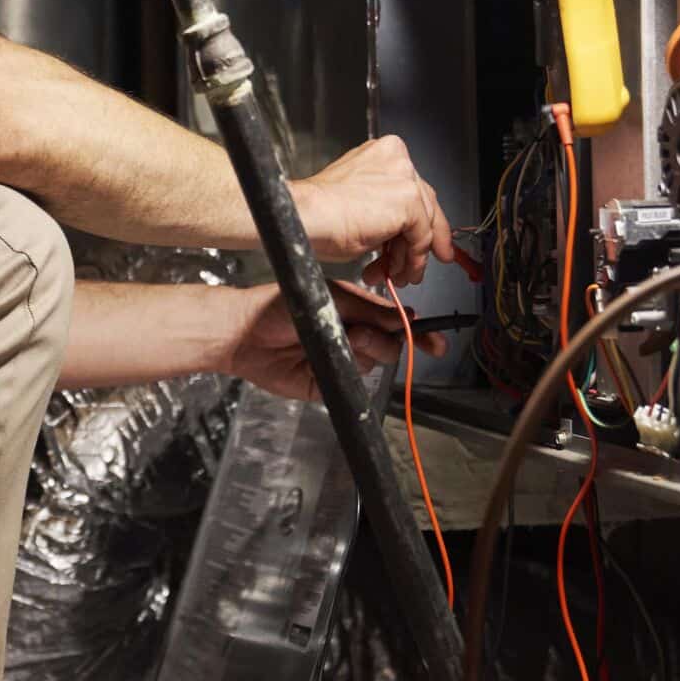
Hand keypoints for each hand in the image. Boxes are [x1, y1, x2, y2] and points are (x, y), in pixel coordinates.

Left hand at [221, 282, 445, 401]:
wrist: (244, 332)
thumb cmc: (280, 305)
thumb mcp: (332, 297)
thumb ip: (370, 309)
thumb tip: (404, 318)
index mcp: (358, 312)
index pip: (395, 324)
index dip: (418, 335)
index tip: (435, 343)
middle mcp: (352, 336)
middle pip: (389, 347)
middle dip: (382, 340)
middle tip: (358, 332)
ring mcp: (341, 361)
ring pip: (372, 364)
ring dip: (362, 352)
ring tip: (338, 339)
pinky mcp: (327, 383)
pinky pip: (349, 382)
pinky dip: (345, 371)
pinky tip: (326, 359)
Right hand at [290, 135, 456, 284]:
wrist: (305, 217)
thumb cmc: (319, 213)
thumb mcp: (361, 206)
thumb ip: (386, 213)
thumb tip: (403, 239)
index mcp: (384, 153)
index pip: (415, 189)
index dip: (424, 221)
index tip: (430, 243)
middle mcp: (398, 158)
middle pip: (425, 205)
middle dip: (419, 244)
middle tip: (413, 267)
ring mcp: (404, 177)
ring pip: (425, 223)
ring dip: (410, 257)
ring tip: (394, 275)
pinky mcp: (408, 199)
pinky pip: (421, 236)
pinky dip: (412, 258)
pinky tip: (394, 271)